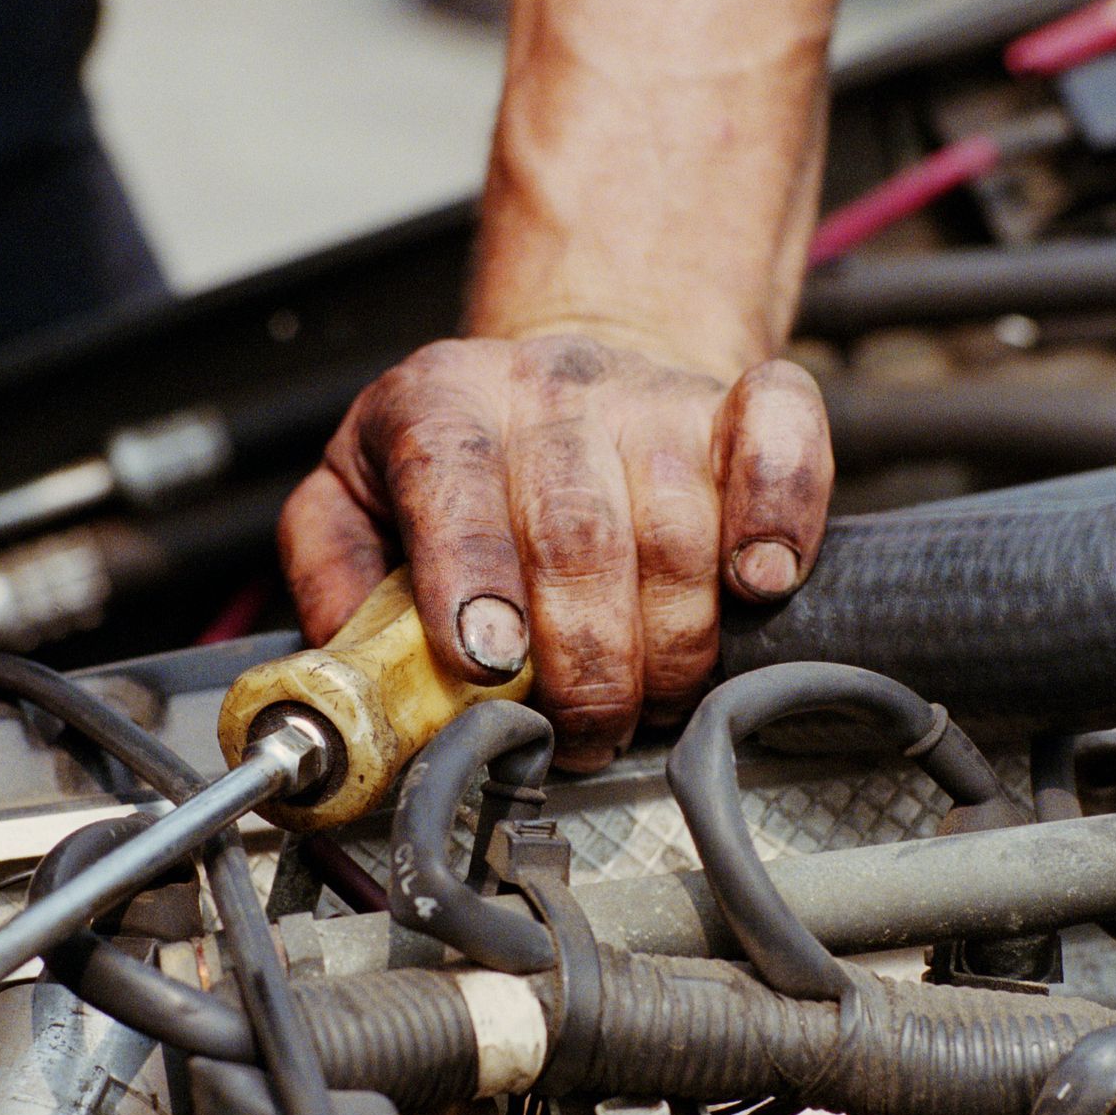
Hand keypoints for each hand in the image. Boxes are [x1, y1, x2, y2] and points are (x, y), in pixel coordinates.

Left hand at [279, 333, 832, 769]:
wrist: (561, 381)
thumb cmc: (459, 468)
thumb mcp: (354, 501)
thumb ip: (333, 579)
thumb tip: (343, 679)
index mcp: (439, 403)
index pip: (453, 478)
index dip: (472, 574)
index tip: (488, 662)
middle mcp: (546, 387)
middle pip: (577, 532)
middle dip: (584, 662)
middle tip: (579, 734)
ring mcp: (648, 394)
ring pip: (679, 525)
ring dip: (672, 644)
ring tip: (649, 702)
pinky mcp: (735, 401)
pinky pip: (782, 441)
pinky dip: (782, 518)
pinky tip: (760, 585)